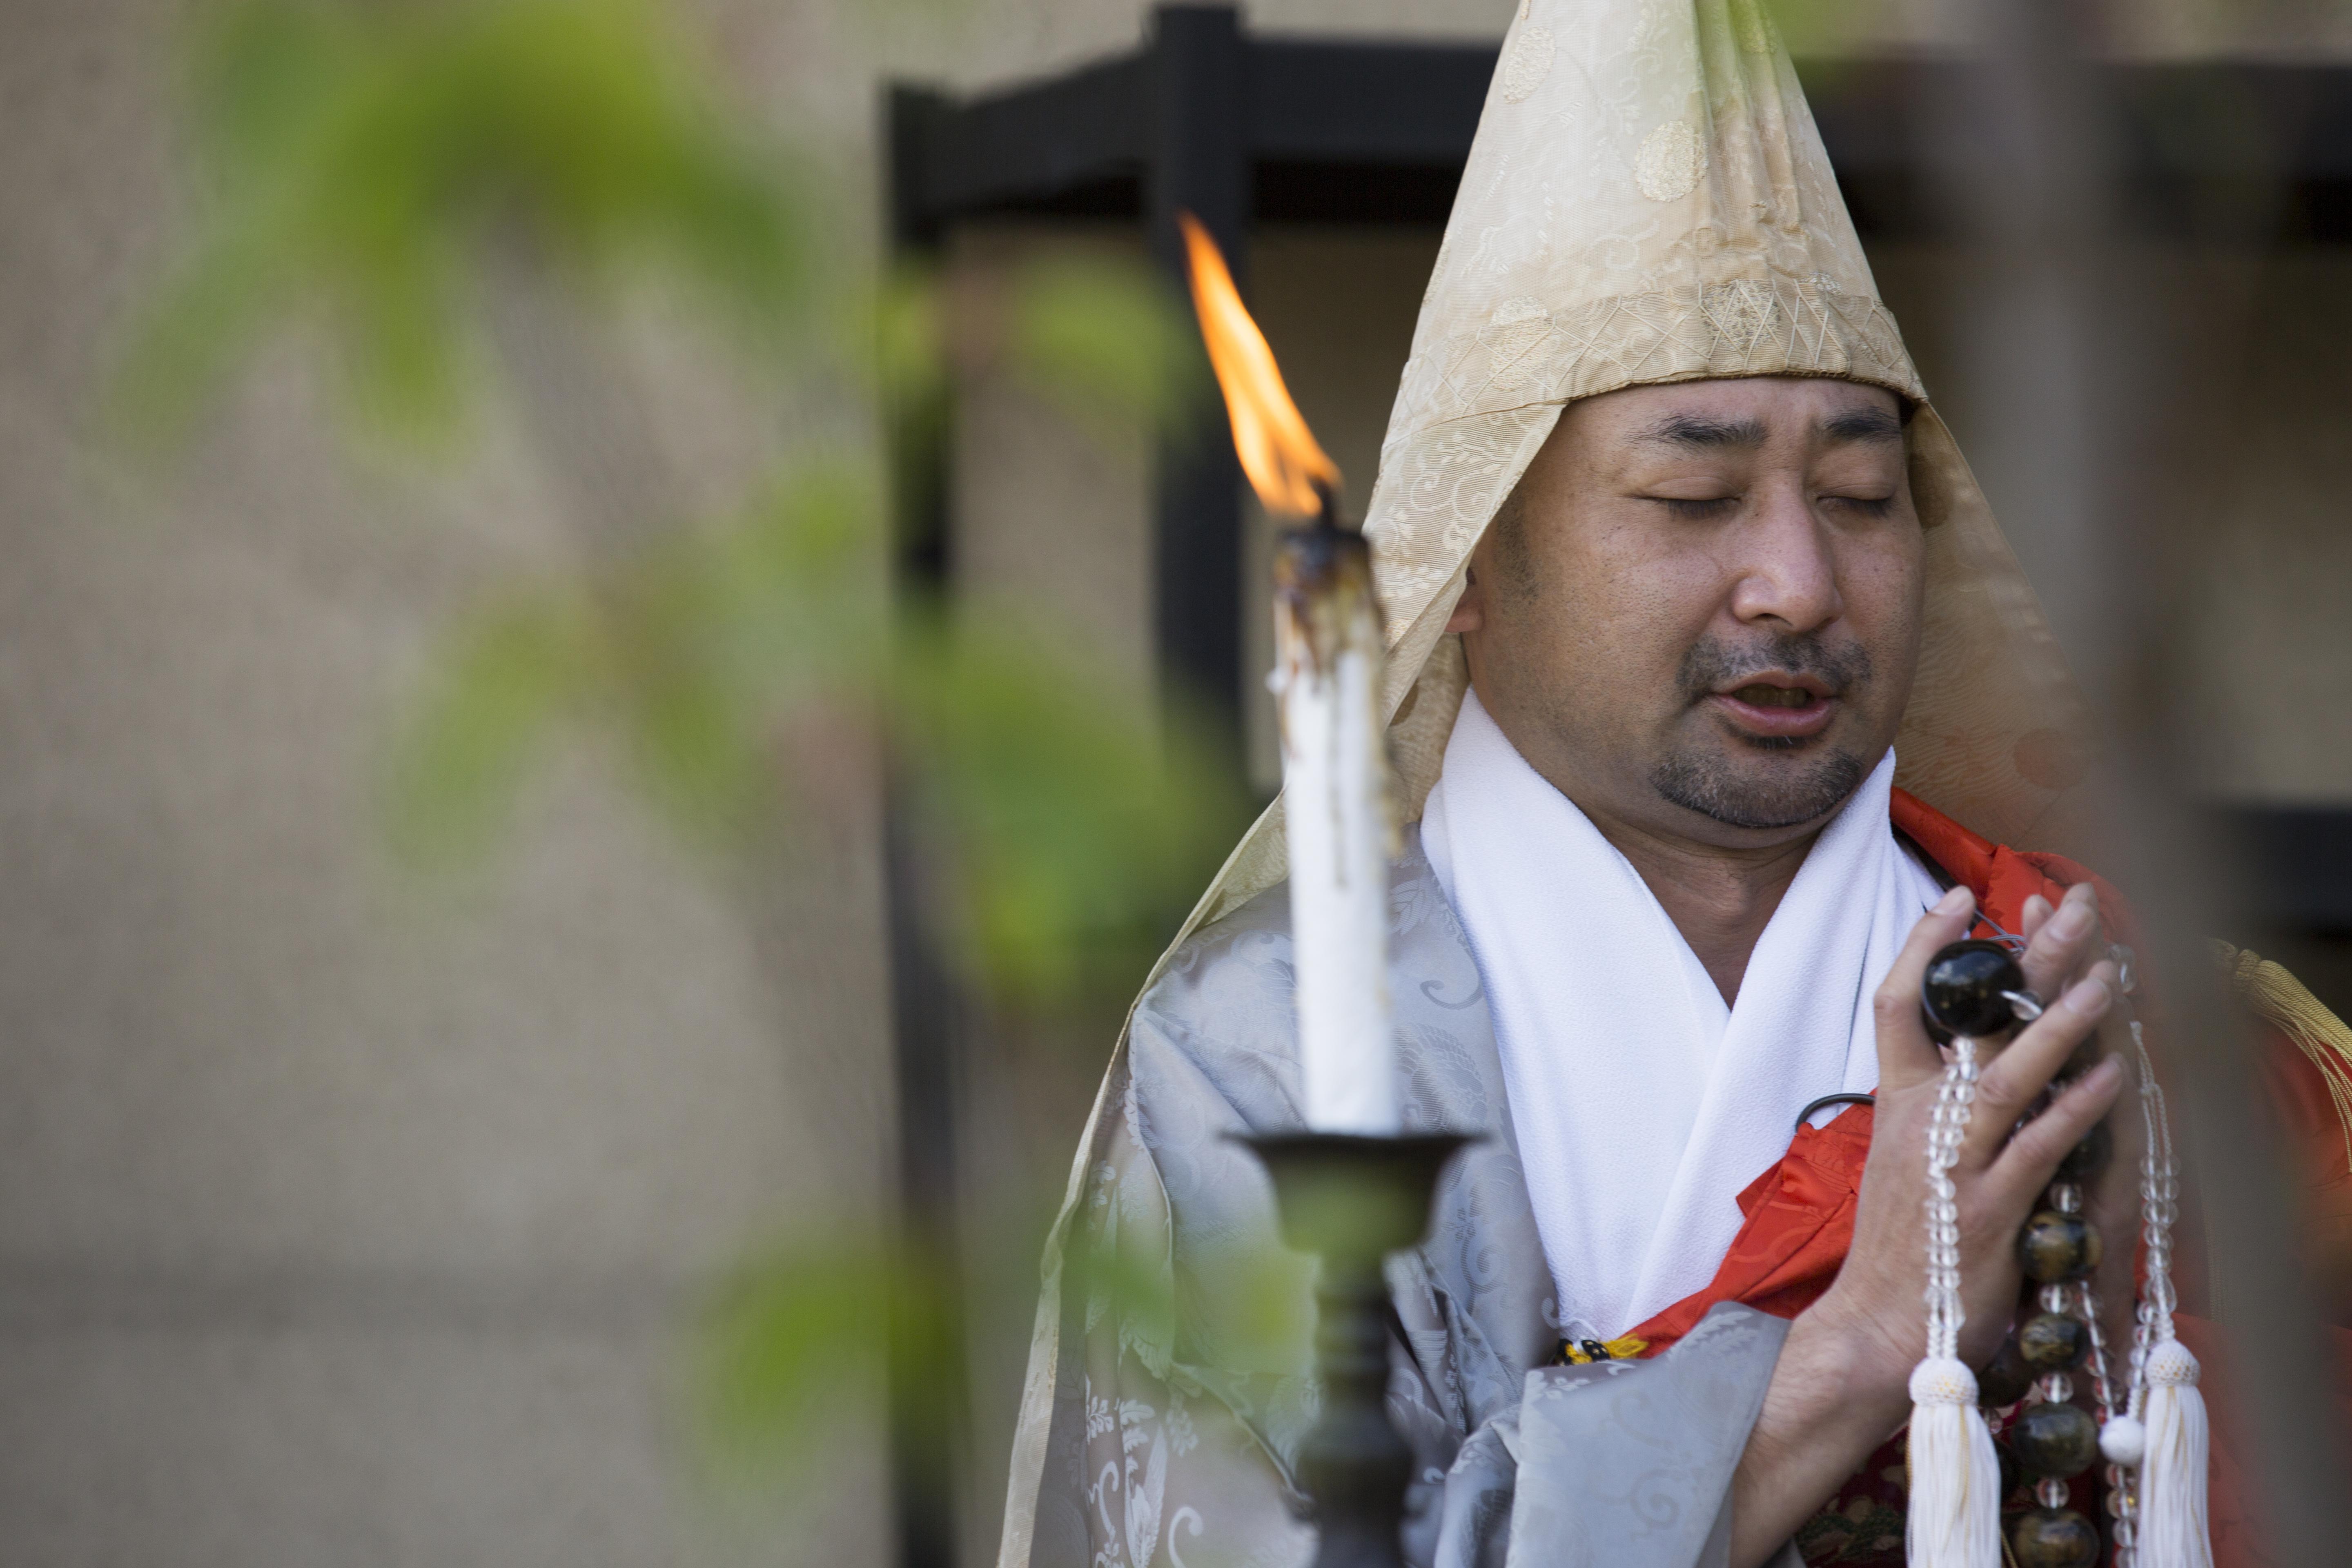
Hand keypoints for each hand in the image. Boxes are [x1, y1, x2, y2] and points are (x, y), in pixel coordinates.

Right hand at [1816, 883, 2127, 1392]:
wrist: (1878, 1328)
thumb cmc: (1904, 1247)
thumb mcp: (1908, 1159)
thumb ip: (1937, 1106)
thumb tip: (1973, 1056)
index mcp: (1897, 1103)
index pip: (1898, 1000)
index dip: (1927, 943)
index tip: (1963, 895)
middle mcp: (1921, 1121)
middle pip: (1968, 1017)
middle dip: (2024, 954)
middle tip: (2070, 902)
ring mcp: (1954, 1163)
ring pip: (2007, 1076)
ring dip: (2060, 1022)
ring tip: (2106, 975)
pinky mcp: (1987, 1210)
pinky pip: (2037, 1148)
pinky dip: (2077, 1110)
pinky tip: (2114, 1076)